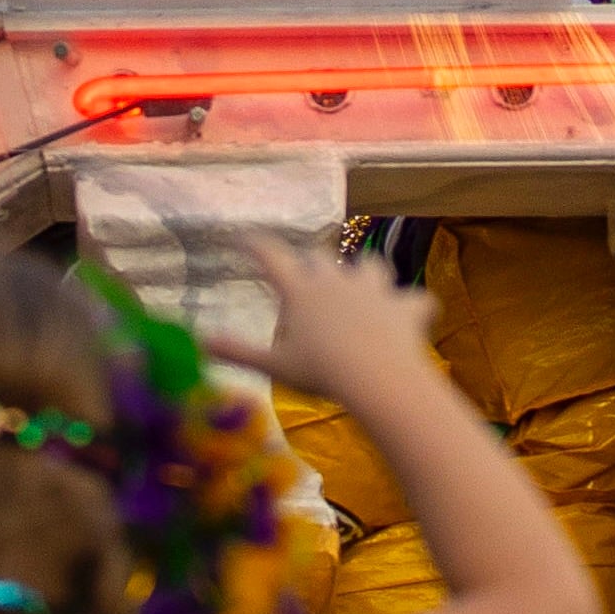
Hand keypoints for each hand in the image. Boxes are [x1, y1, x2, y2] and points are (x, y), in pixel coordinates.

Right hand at [212, 235, 446, 409]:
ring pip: (371, 266)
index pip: (272, 257)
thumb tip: (200, 342)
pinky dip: (412, 308)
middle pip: (322, 257)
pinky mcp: (405, 305)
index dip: (256, 245)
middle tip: (307, 278)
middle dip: (313, 264)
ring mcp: (374, 289)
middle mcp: (337, 280)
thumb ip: (238, 352)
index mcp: (301, 291)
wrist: (377, 376)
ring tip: (363, 290)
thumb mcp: (274, 367)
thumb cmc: (319, 371)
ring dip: (366, 275)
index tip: (245, 237)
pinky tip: (411, 316)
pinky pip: (414, 300)